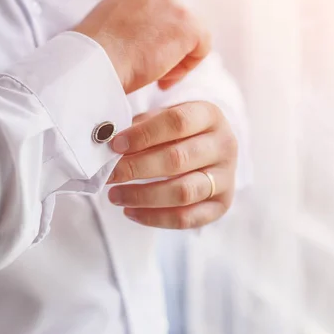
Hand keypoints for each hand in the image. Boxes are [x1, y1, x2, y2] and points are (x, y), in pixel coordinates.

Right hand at [74, 0, 210, 93]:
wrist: (94, 62)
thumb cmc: (92, 56)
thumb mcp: (106, 30)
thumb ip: (126, 28)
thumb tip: (135, 43)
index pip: (159, 14)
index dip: (155, 41)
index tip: (142, 61)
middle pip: (176, 23)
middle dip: (168, 49)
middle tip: (153, 73)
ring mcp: (173, 5)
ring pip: (189, 35)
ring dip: (175, 60)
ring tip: (156, 79)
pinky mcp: (188, 24)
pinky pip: (201, 48)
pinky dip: (185, 68)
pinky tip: (162, 80)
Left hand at [107, 102, 237, 228]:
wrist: (206, 150)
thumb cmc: (174, 132)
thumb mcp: (160, 117)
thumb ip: (139, 125)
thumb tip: (107, 139)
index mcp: (209, 115)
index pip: (177, 122)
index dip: (144, 134)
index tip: (115, 145)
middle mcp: (224, 145)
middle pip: (178, 159)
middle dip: (136, 168)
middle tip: (110, 174)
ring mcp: (226, 177)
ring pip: (183, 192)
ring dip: (143, 196)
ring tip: (114, 195)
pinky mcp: (222, 204)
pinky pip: (187, 218)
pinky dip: (155, 218)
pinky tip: (131, 212)